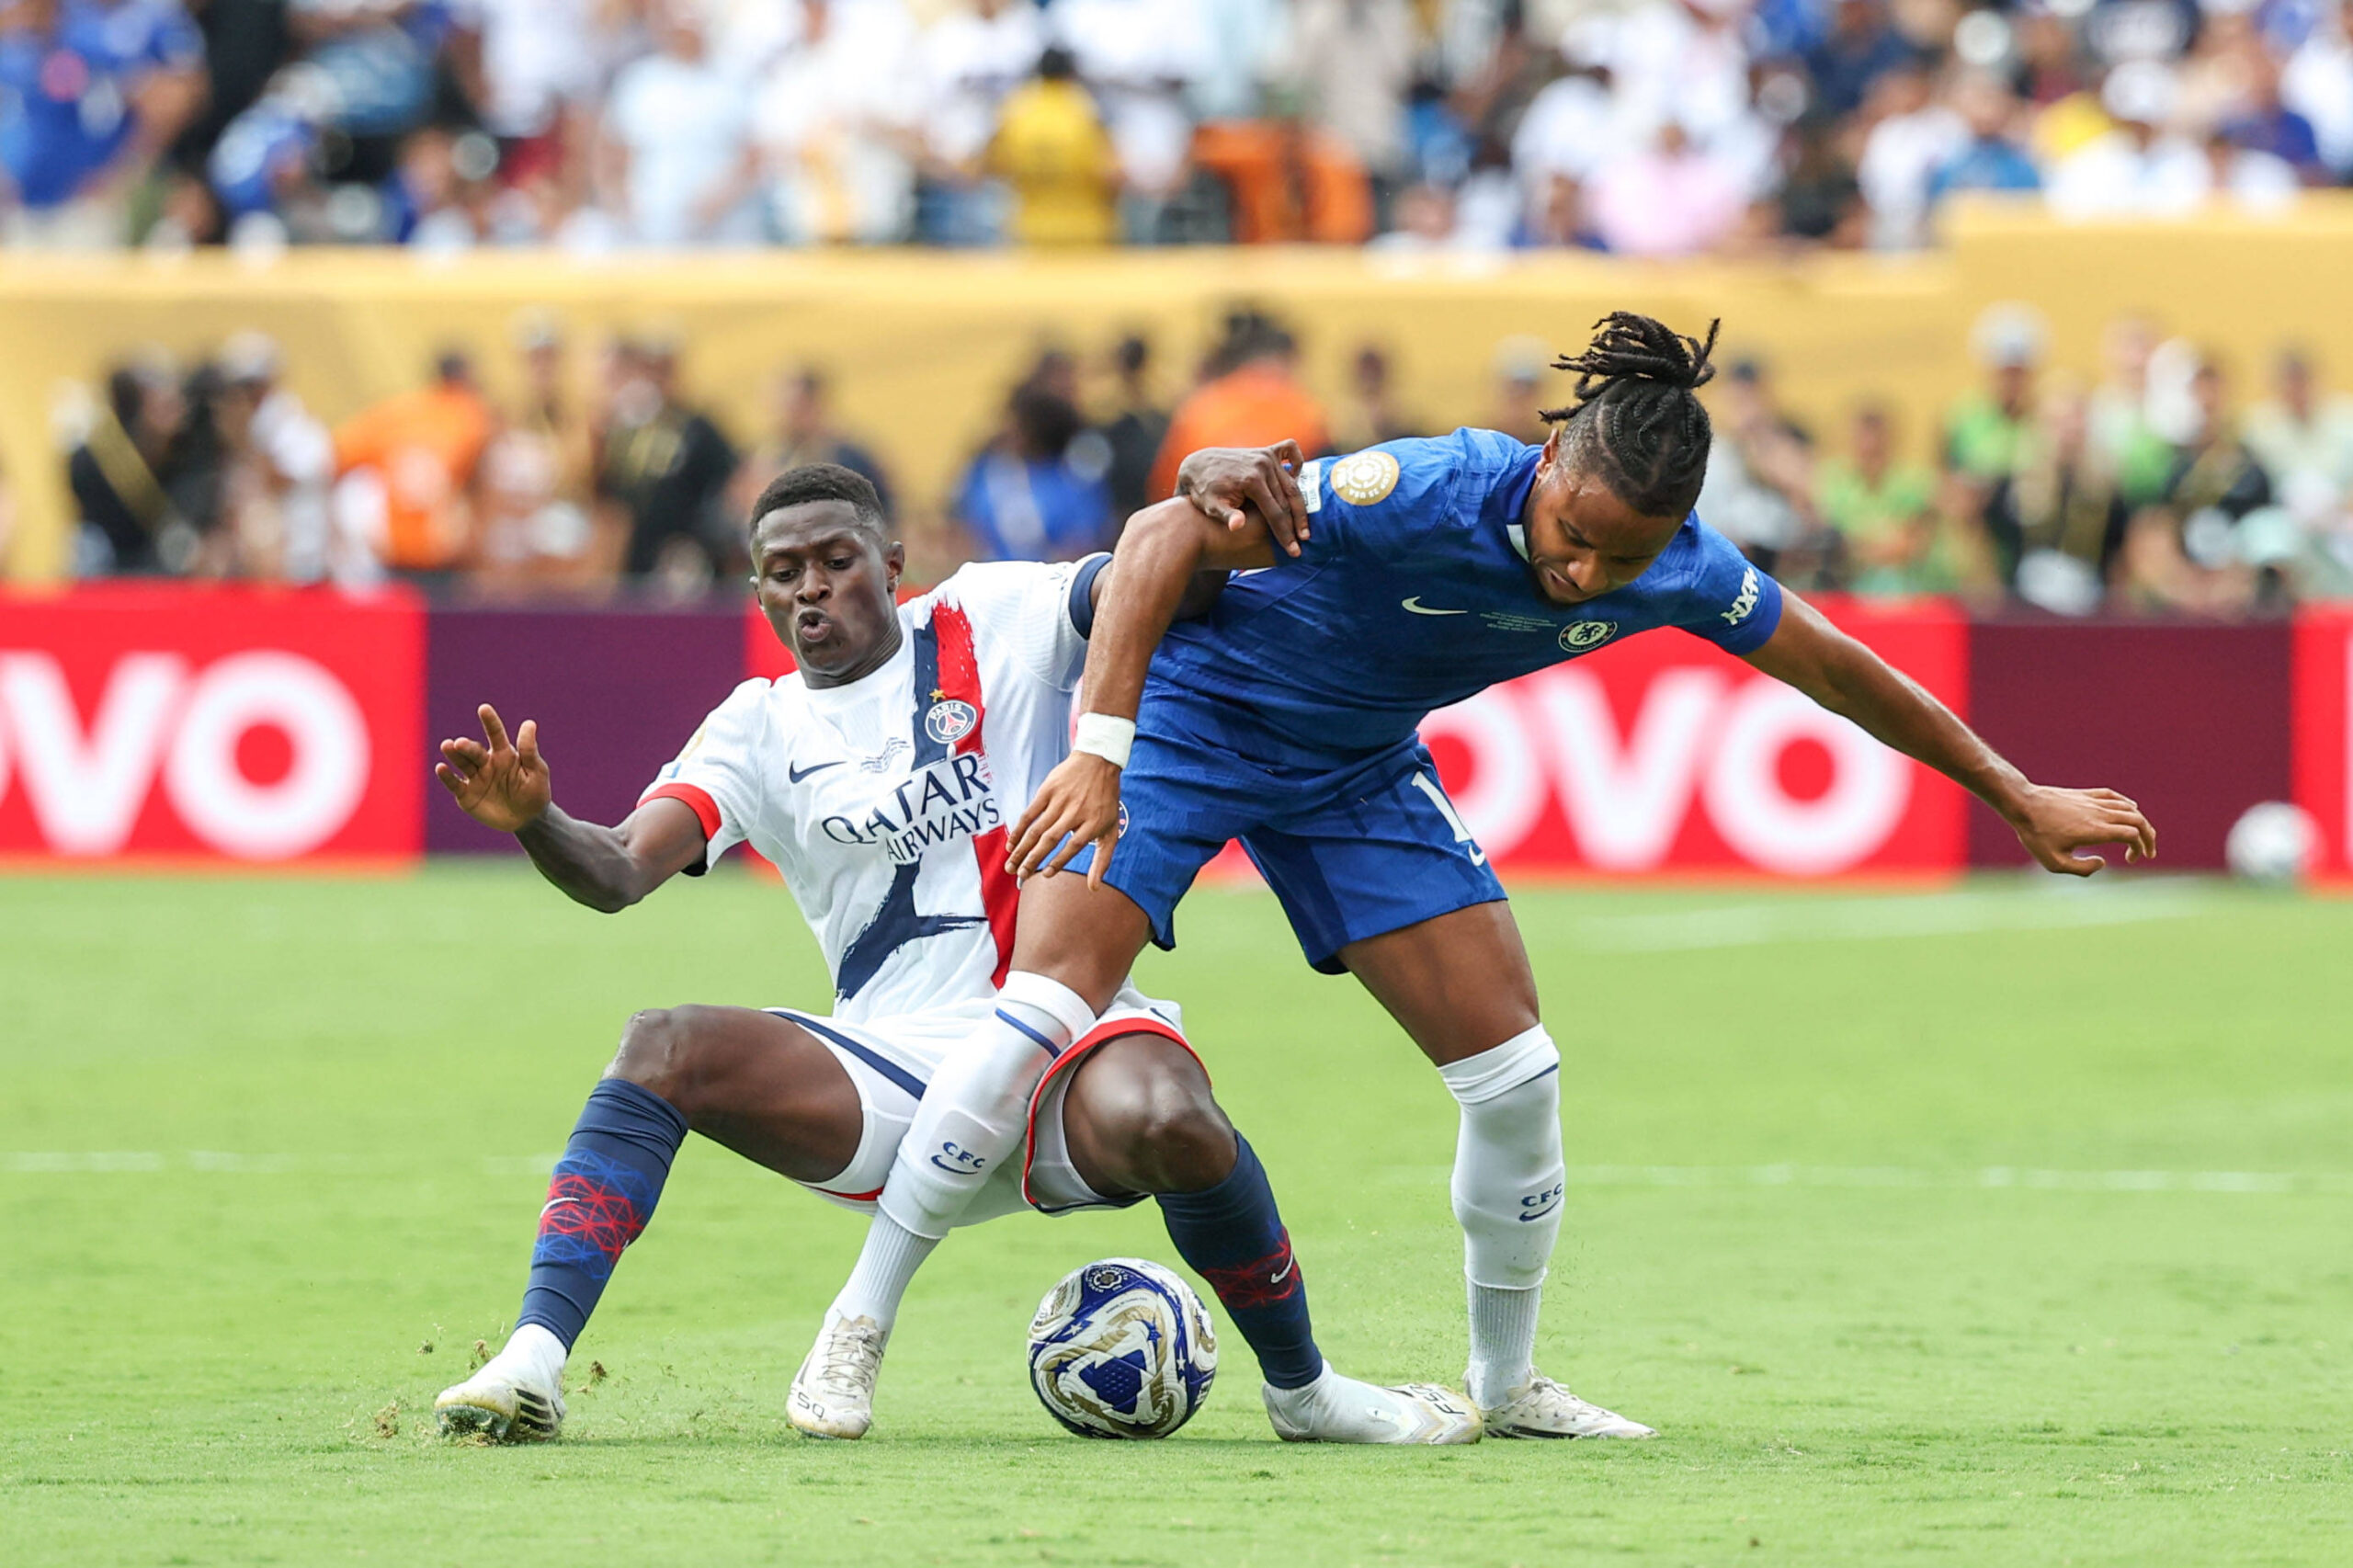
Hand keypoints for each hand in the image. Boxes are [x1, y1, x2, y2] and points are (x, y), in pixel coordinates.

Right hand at [435, 704, 551, 832]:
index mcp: (504, 754)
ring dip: (454, 755)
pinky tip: (441, 768)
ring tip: (447, 746)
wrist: (528, 819)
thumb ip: (529, 749)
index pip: (495, 734)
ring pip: (462, 763)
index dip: (490, 721)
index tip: (484, 708)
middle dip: (466, 747)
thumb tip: (529, 723)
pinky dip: (447, 776)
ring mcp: (475, 778)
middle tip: (460, 743)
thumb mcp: (537, 770)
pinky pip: (454, 784)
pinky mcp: (466, 794)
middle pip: (474, 751)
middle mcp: (486, 763)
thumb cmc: (535, 791)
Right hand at [1006, 753, 1123, 885]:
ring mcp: (1060, 800)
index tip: (1045, 875)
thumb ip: (1103, 860)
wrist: (1098, 762)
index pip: (1073, 846)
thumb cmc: (1105, 802)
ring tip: (1011, 866)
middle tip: (1019, 876)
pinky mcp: (1048, 790)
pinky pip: (1029, 813)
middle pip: (1051, 839)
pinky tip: (1011, 845)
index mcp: (1093, 822)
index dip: (1059, 861)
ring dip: (1021, 849)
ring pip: (1037, 829)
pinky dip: (1018, 830)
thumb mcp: (1111, 830)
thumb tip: (1094, 888)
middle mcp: (1075, 812)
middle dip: (1033, 860)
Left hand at [1178, 441, 1309, 556]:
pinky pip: (1290, 451)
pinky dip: (1297, 463)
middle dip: (1296, 524)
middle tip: (1303, 542)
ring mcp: (1266, 455)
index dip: (1285, 534)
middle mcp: (1263, 465)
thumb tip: (1238, 526)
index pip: (1275, 512)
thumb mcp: (1211, 506)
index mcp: (1252, 480)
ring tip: (1304, 527)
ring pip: (1291, 484)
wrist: (1198, 465)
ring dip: (1300, 506)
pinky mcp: (1266, 450)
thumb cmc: (1204, 491)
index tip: (1293, 551)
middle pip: (1287, 500)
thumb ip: (1227, 516)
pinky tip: (1296, 481)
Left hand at [2006, 785, 2155, 875]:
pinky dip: (2128, 804)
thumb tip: (2102, 862)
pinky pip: (2114, 796)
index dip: (2140, 848)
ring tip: (2142, 835)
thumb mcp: (2054, 862)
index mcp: (2096, 830)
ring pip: (2129, 807)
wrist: (2022, 804)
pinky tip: (2131, 809)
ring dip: (2141, 821)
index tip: (2131, 859)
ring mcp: (2093, 801)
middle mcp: (2099, 813)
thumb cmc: (2036, 835)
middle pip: (2138, 820)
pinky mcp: (2085, 794)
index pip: (2132, 835)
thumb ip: (2082, 869)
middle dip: (2149, 836)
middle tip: (2148, 851)